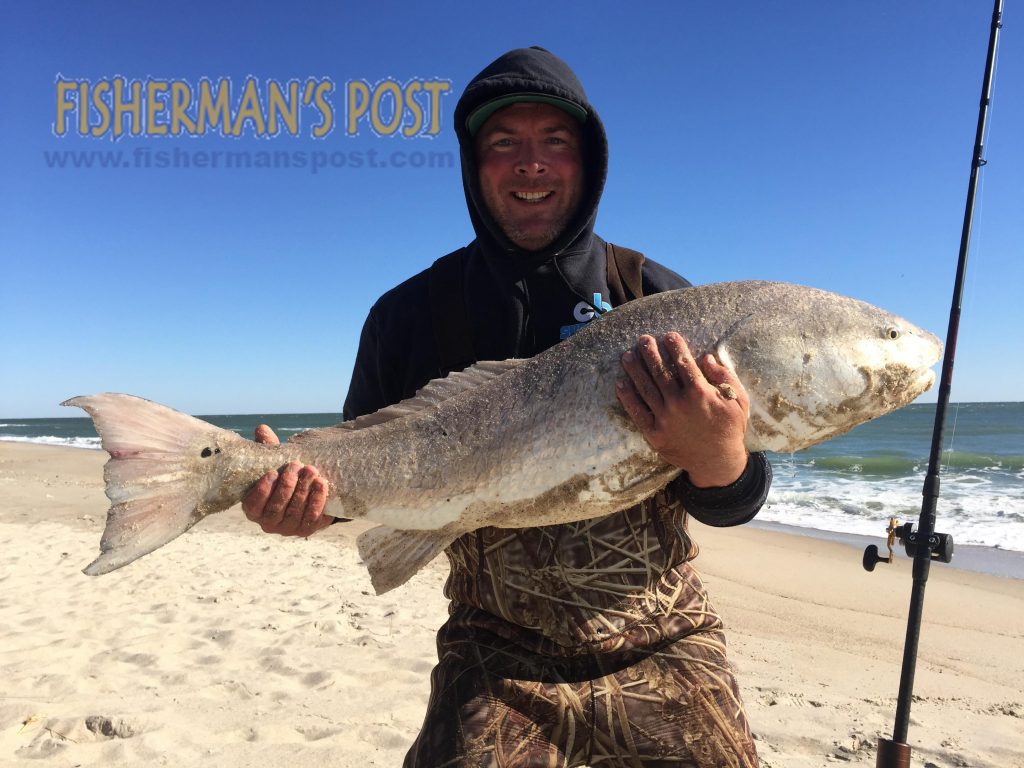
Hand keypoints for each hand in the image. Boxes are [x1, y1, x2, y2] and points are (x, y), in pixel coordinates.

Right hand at [242, 424, 332, 536]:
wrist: (307, 492)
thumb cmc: (283, 476)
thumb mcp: (275, 463)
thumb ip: (268, 449)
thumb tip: (262, 429)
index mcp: (254, 510)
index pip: (253, 505)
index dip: (262, 490)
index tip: (273, 472)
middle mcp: (269, 523)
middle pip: (276, 509)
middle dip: (287, 486)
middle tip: (296, 466)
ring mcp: (288, 529)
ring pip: (295, 513)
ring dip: (304, 491)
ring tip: (311, 471)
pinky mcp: (307, 529)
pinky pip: (313, 518)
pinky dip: (318, 500)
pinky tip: (322, 484)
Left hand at [616, 332, 748, 487]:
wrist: (717, 461)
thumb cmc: (730, 428)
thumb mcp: (738, 400)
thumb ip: (724, 376)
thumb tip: (705, 358)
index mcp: (700, 393)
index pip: (683, 362)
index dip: (675, 346)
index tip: (668, 335)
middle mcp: (679, 403)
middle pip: (660, 372)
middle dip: (650, 353)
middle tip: (643, 339)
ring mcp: (665, 419)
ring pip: (645, 388)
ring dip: (635, 370)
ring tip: (627, 355)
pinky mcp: (655, 434)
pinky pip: (638, 413)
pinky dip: (628, 398)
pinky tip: (620, 384)